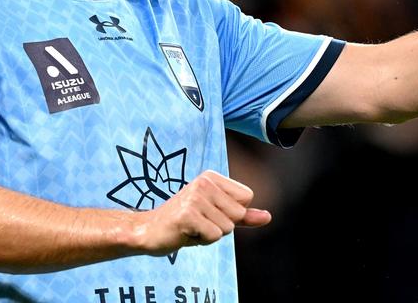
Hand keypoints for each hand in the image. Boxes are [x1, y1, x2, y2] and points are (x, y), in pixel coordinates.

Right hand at [132, 170, 271, 254]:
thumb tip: (268, 217)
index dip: (232, 213)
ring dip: (210, 234)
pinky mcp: (187, 215)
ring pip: (227, 228)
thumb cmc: (184, 224)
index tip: (209, 212)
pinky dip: (202, 241)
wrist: (149, 231)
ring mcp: (194, 197)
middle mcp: (203, 182)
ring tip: (191, 227)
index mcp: (211, 176)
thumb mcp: (216, 216)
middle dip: (222, 226)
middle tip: (199, 222)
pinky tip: (185, 233)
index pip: (246, 198)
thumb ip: (243, 216)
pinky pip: (214, 236)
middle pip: (238, 215)